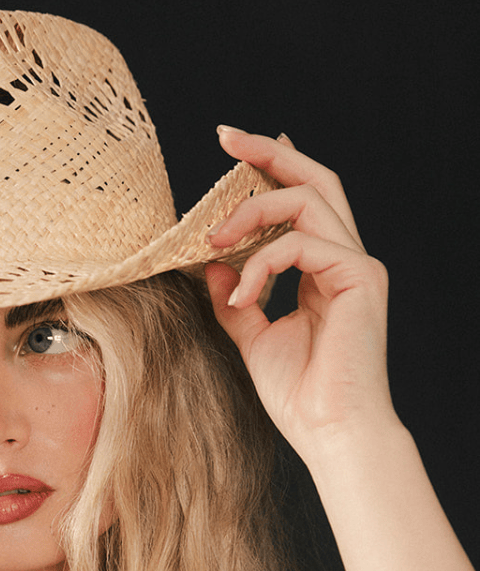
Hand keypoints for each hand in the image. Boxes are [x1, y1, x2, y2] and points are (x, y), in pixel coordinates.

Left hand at [204, 128, 397, 463]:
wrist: (330, 432)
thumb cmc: (299, 394)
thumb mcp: (253, 337)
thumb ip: (236, 298)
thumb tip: (211, 264)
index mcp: (324, 270)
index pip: (300, 202)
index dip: (269, 169)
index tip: (230, 149)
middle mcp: (345, 259)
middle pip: (314, 180)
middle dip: (268, 152)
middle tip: (224, 138)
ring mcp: (356, 265)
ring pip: (306, 200)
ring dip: (250, 212)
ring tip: (212, 241)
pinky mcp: (358, 277)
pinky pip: (300, 245)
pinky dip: (260, 264)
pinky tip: (242, 295)